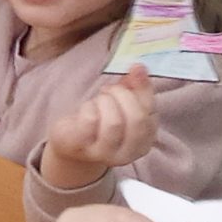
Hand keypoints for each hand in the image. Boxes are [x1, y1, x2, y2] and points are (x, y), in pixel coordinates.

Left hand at [40, 66, 158, 190]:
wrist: (70, 145)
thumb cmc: (101, 122)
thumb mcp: (122, 105)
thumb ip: (136, 88)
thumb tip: (139, 67)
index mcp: (144, 142)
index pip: (151, 114)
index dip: (142, 88)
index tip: (134, 70)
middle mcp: (128, 154)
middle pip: (136, 119)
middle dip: (123, 95)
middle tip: (109, 89)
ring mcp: (103, 153)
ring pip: (114, 122)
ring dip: (105, 101)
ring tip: (98, 99)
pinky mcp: (80, 146)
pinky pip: (90, 121)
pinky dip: (89, 107)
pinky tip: (86, 109)